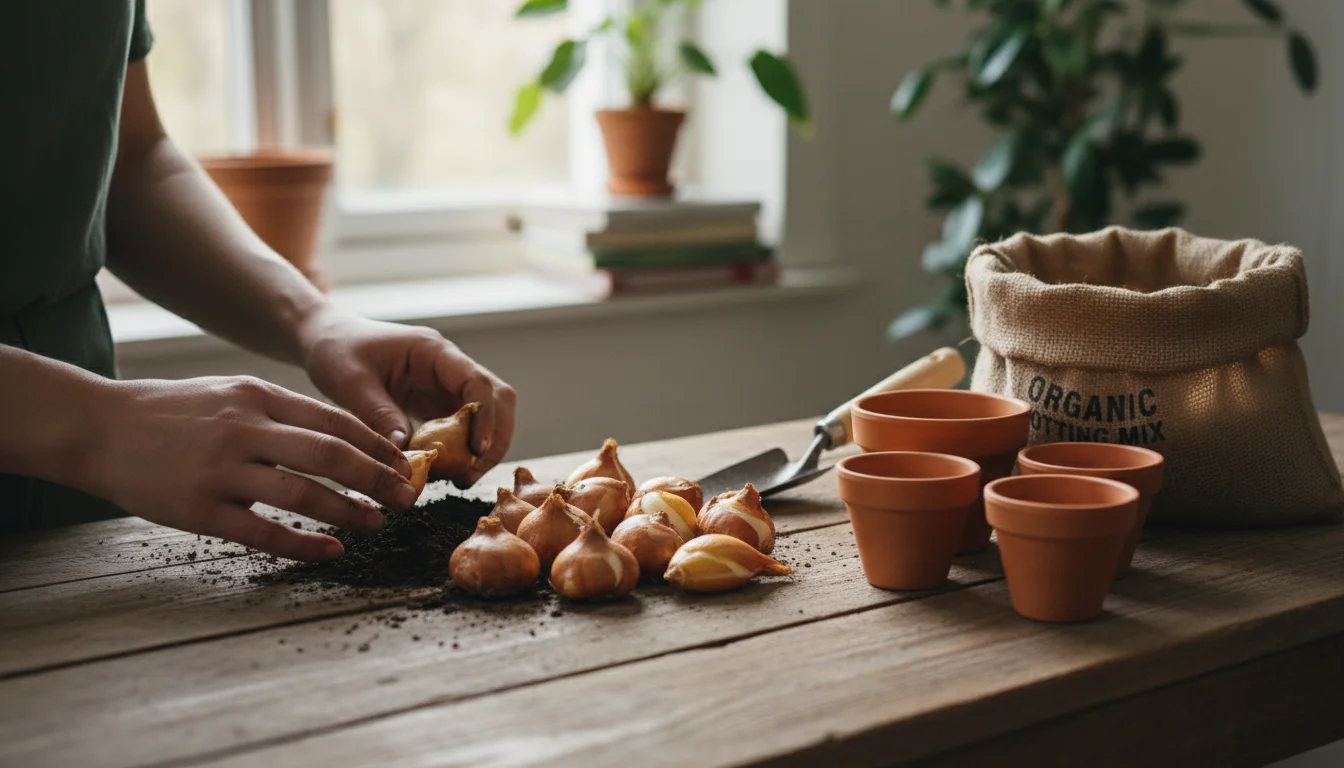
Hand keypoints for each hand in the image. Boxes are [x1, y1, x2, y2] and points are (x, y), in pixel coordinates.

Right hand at [85, 376, 417, 560]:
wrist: (98, 427)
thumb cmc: (171, 411)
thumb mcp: (230, 392)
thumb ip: (281, 410)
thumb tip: (343, 435)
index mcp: (256, 396)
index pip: (335, 420)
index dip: (376, 445)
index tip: (404, 463)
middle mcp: (244, 429)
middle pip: (331, 456)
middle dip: (378, 479)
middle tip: (407, 497)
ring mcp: (220, 470)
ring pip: (304, 495)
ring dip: (350, 512)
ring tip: (377, 524)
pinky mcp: (198, 509)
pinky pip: (264, 531)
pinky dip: (304, 543)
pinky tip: (330, 551)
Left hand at [299, 309, 516, 486]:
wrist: (327, 339)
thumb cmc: (337, 350)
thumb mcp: (351, 382)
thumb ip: (380, 415)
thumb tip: (407, 456)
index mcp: (433, 351)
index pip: (477, 382)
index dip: (485, 417)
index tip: (476, 451)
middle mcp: (449, 366)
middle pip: (497, 399)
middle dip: (494, 438)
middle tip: (470, 474)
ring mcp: (446, 384)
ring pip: (487, 415)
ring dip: (483, 448)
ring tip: (459, 479)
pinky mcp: (437, 402)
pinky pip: (463, 427)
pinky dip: (462, 450)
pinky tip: (445, 472)